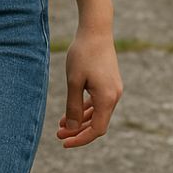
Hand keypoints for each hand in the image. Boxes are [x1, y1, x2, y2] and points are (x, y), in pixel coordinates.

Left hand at [57, 27, 122, 148]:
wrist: (96, 30)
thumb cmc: (83, 54)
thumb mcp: (74, 81)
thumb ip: (73, 106)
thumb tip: (72, 128)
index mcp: (107, 98)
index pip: (97, 130)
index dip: (80, 139)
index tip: (64, 142)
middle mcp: (114, 96)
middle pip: (97, 123)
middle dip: (78, 130)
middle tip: (58, 133)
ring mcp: (113, 89)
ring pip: (97, 112)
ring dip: (81, 119)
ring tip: (61, 123)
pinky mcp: (110, 82)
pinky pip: (98, 101)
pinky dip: (86, 107)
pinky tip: (72, 109)